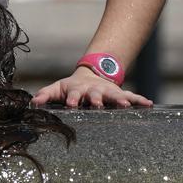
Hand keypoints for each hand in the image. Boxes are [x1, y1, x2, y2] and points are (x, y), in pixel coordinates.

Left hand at [31, 67, 152, 108]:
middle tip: (98, 105)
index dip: (73, 99)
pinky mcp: (120, 93)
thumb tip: (32, 103)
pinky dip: (140, 100)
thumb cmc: (70, 88)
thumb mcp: (57, 89)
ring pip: (115, 95)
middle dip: (97, 100)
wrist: (90, 76)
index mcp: (78, 90)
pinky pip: (132, 96)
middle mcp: (94, 90)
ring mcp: (108, 92)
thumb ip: (45, 95)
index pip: (74, 94)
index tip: (72, 105)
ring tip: (127, 106)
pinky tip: (150, 104)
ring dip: (121, 100)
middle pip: (96, 94)